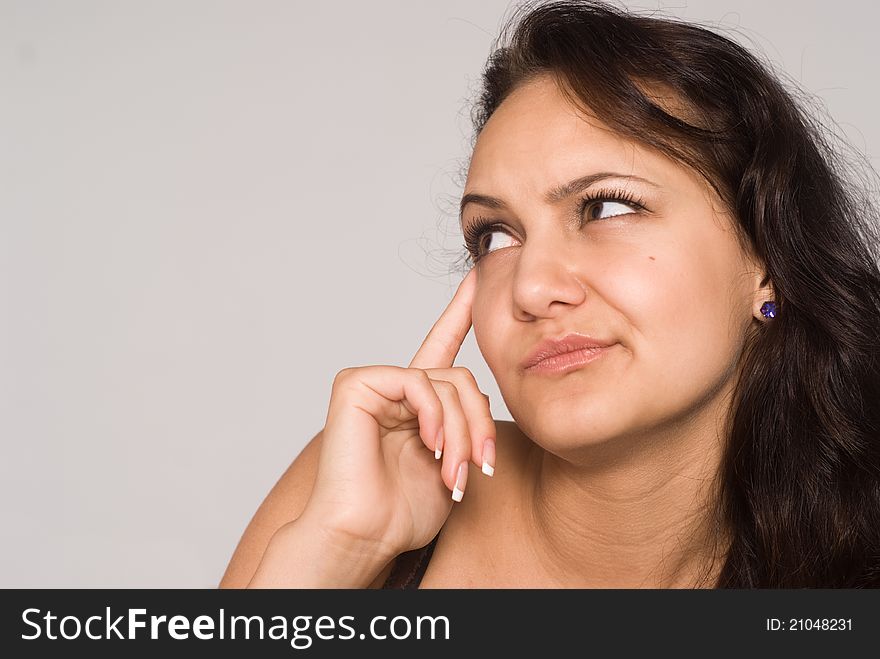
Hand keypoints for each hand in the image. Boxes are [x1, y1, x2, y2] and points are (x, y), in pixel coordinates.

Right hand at [298, 267, 494, 559]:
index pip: (441, 348)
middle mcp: (396, 389)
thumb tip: (481, 395)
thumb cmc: (403, 512)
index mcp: (416, 404)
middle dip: (478, 425)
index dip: (460, 313)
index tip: (478, 278)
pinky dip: (433, 414)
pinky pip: (418, 381)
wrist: (364, 535)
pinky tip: (430, 444)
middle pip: (462, 379)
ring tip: (455, 471)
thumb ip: (466, 424)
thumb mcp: (453, 463)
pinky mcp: (357, 384)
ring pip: (447, 382)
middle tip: (480, 468)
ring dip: (461, 432)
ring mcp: (374, 384)